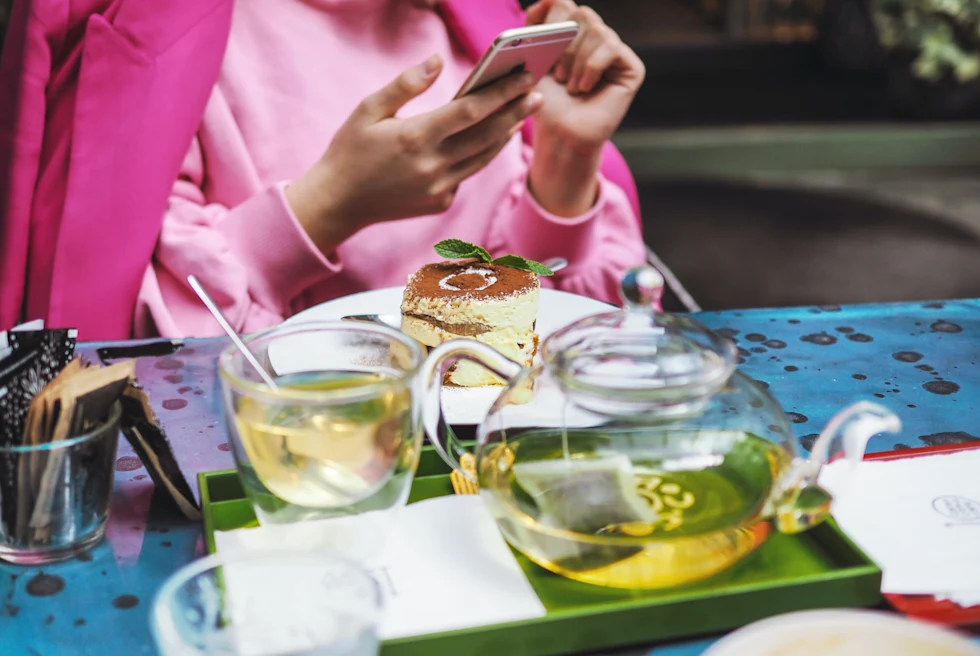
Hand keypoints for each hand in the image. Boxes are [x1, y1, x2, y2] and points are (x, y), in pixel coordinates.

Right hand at [286, 55, 542, 251]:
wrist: (338, 203)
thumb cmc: (350, 150)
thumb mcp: (368, 109)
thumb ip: (405, 84)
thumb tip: (438, 60)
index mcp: (415, 137)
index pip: (471, 111)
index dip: (502, 93)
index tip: (524, 78)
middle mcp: (432, 166)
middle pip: (487, 136)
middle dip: (515, 113)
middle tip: (535, 94)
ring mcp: (438, 188)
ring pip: (483, 158)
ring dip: (504, 135)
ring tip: (520, 114)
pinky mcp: (439, 203)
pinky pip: (465, 174)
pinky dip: (478, 156)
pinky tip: (489, 140)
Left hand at [522, 0, 643, 216]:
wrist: (562, 136)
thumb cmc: (547, 104)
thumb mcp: (532, 64)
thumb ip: (533, 31)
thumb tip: (544, 0)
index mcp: (572, 32)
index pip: (563, 2)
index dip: (551, 12)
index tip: (538, 33)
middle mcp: (595, 37)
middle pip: (581, 12)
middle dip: (563, 41)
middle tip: (555, 72)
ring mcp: (615, 50)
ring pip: (596, 29)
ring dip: (576, 59)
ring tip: (569, 85)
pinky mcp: (631, 66)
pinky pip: (611, 46)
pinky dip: (592, 66)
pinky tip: (584, 87)